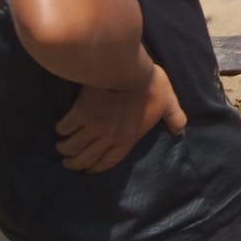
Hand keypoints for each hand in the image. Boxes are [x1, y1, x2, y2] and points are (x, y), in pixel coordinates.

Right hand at [55, 62, 187, 172]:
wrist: (126, 71)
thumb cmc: (149, 86)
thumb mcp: (168, 102)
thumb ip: (174, 117)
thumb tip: (180, 130)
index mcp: (127, 138)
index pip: (109, 161)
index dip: (97, 167)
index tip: (88, 169)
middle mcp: (107, 138)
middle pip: (85, 159)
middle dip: (75, 164)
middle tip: (69, 162)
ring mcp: (91, 126)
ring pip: (72, 146)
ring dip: (65, 149)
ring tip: (62, 148)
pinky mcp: (79, 112)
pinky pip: (65, 127)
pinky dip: (61, 129)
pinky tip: (61, 128)